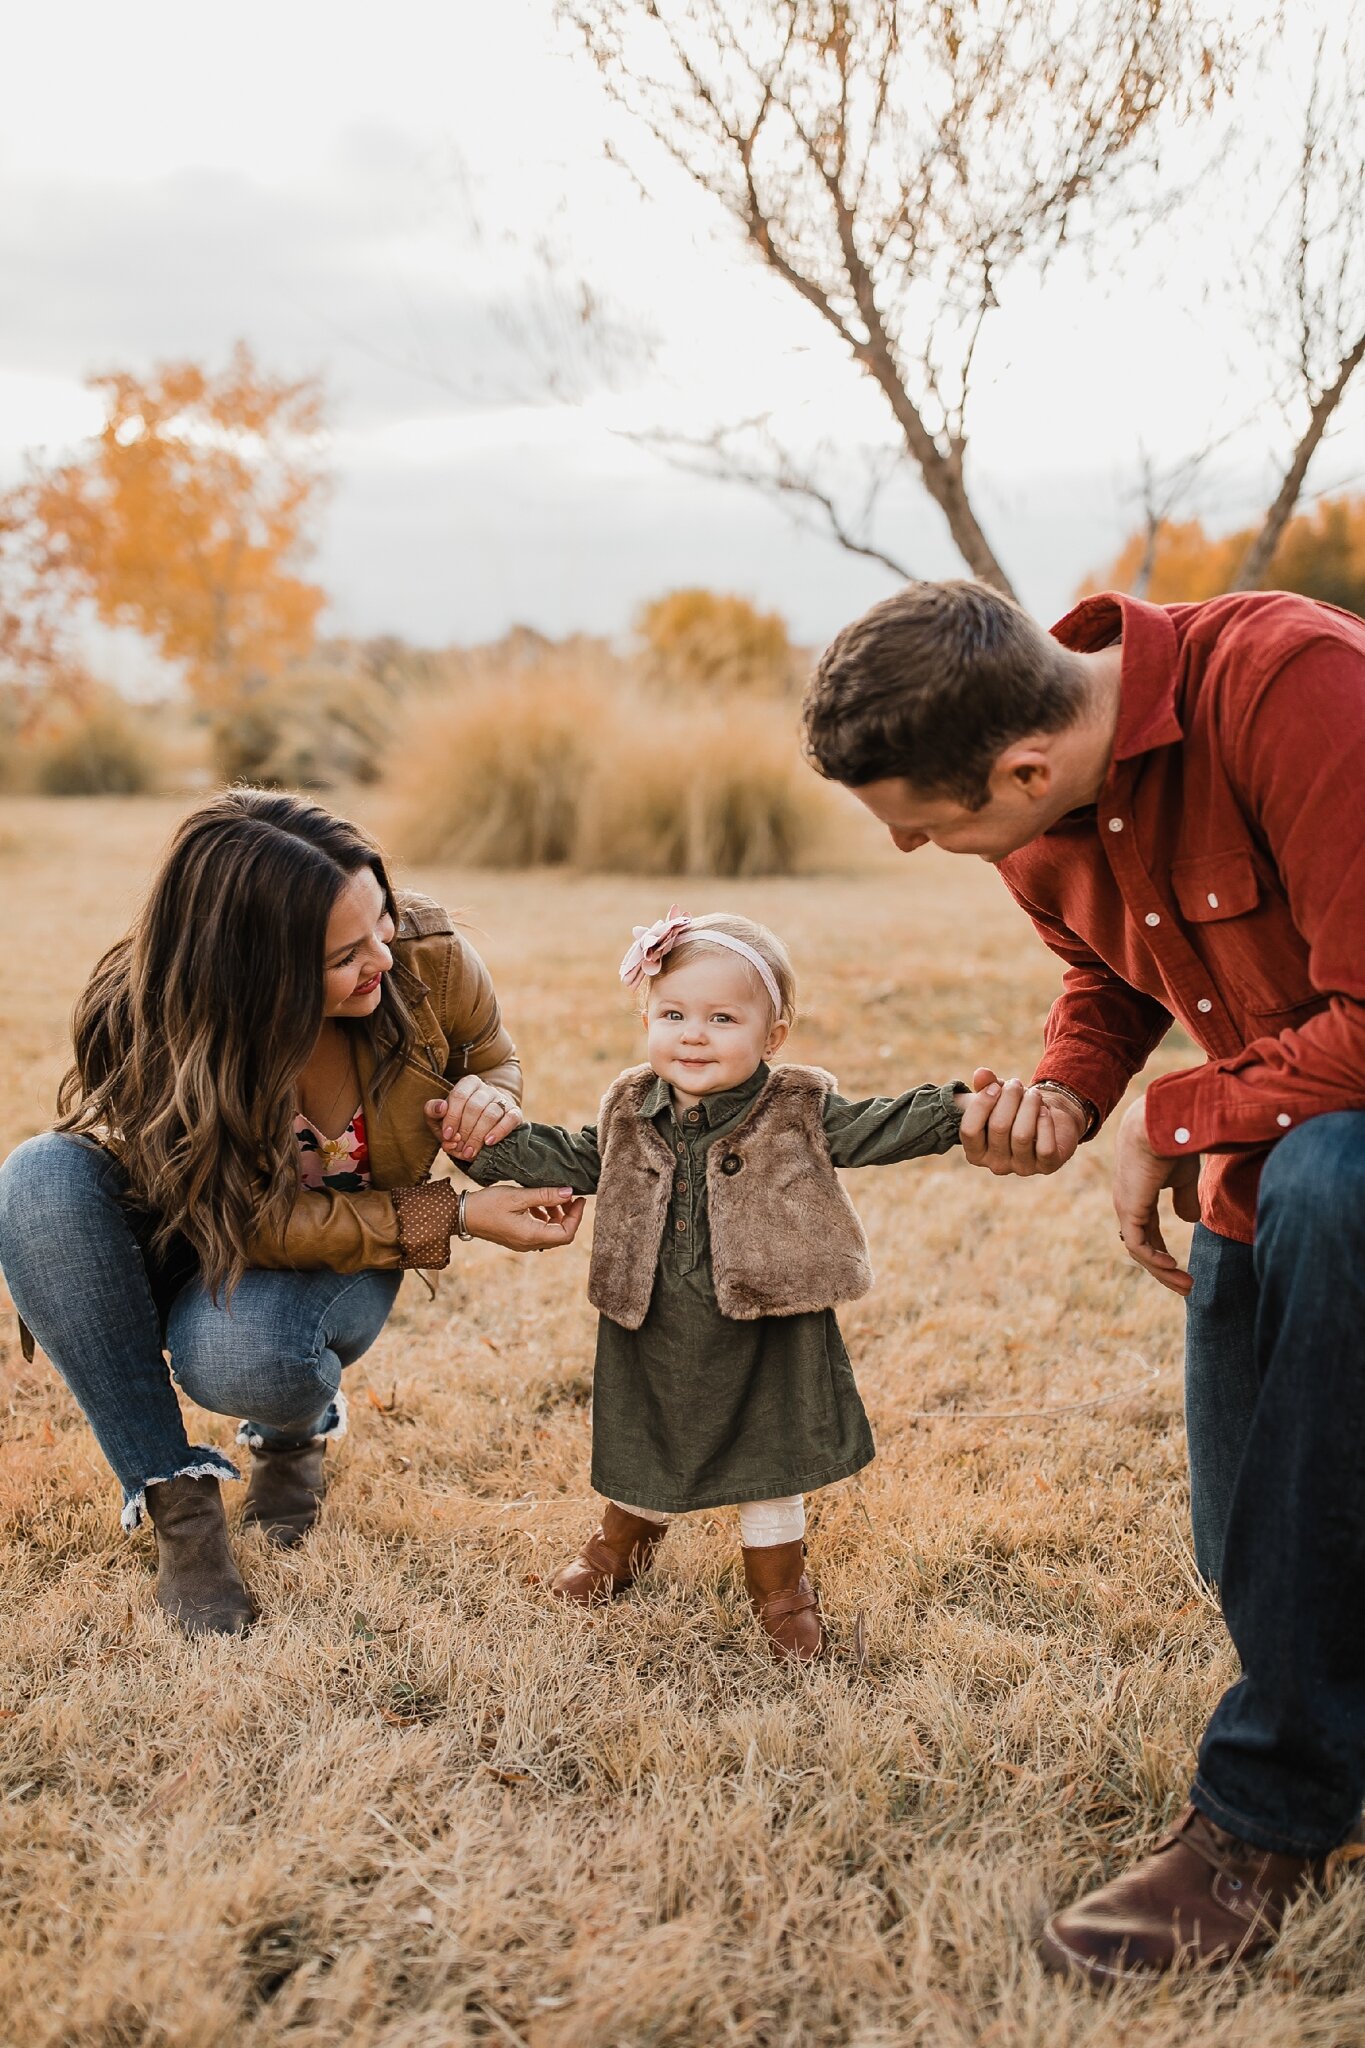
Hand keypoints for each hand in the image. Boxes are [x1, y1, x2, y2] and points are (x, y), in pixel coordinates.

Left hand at [425, 1075, 522, 1162]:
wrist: (484, 1127)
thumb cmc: (459, 1121)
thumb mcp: (440, 1117)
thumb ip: (432, 1111)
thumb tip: (441, 1108)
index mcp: (468, 1084)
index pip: (460, 1096)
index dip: (452, 1117)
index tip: (448, 1135)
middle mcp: (486, 1089)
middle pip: (475, 1106)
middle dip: (465, 1130)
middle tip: (459, 1147)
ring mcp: (502, 1100)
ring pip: (491, 1113)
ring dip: (478, 1135)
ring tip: (470, 1151)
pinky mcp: (515, 1112)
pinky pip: (510, 1119)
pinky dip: (499, 1131)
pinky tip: (488, 1143)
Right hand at [462, 1184, 585, 1250]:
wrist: (461, 1215)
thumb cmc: (488, 1204)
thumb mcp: (518, 1196)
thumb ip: (545, 1195)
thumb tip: (569, 1192)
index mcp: (531, 1235)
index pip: (566, 1233)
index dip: (577, 1217)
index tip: (579, 1198)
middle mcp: (529, 1243)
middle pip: (561, 1235)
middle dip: (568, 1215)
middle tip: (568, 1196)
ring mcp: (522, 1242)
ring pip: (550, 1233)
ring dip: (556, 1215)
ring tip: (552, 1197)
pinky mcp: (517, 1238)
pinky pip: (539, 1231)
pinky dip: (544, 1217)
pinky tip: (537, 1203)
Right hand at [959, 1067, 1085, 1176]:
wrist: (1047, 1117)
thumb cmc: (1013, 1109)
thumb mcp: (996, 1095)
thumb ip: (984, 1085)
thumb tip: (982, 1074)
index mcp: (976, 1152)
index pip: (969, 1130)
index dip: (982, 1103)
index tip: (995, 1086)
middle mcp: (996, 1165)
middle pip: (998, 1127)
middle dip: (1009, 1097)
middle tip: (1016, 1084)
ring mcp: (1021, 1168)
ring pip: (1022, 1135)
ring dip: (1029, 1106)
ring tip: (1033, 1094)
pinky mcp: (1047, 1166)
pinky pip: (1045, 1147)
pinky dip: (1045, 1123)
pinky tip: (1045, 1110)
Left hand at [1112, 1095, 1201, 1294]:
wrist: (1162, 1123)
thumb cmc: (1172, 1143)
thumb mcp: (1183, 1177)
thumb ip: (1184, 1199)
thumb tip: (1190, 1221)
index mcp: (1139, 1196)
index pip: (1147, 1232)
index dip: (1162, 1251)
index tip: (1180, 1268)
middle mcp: (1128, 1204)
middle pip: (1143, 1246)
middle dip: (1164, 1269)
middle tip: (1186, 1286)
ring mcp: (1126, 1207)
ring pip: (1140, 1250)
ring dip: (1163, 1270)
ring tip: (1186, 1285)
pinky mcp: (1130, 1209)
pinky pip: (1138, 1245)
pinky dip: (1154, 1259)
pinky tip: (1171, 1266)